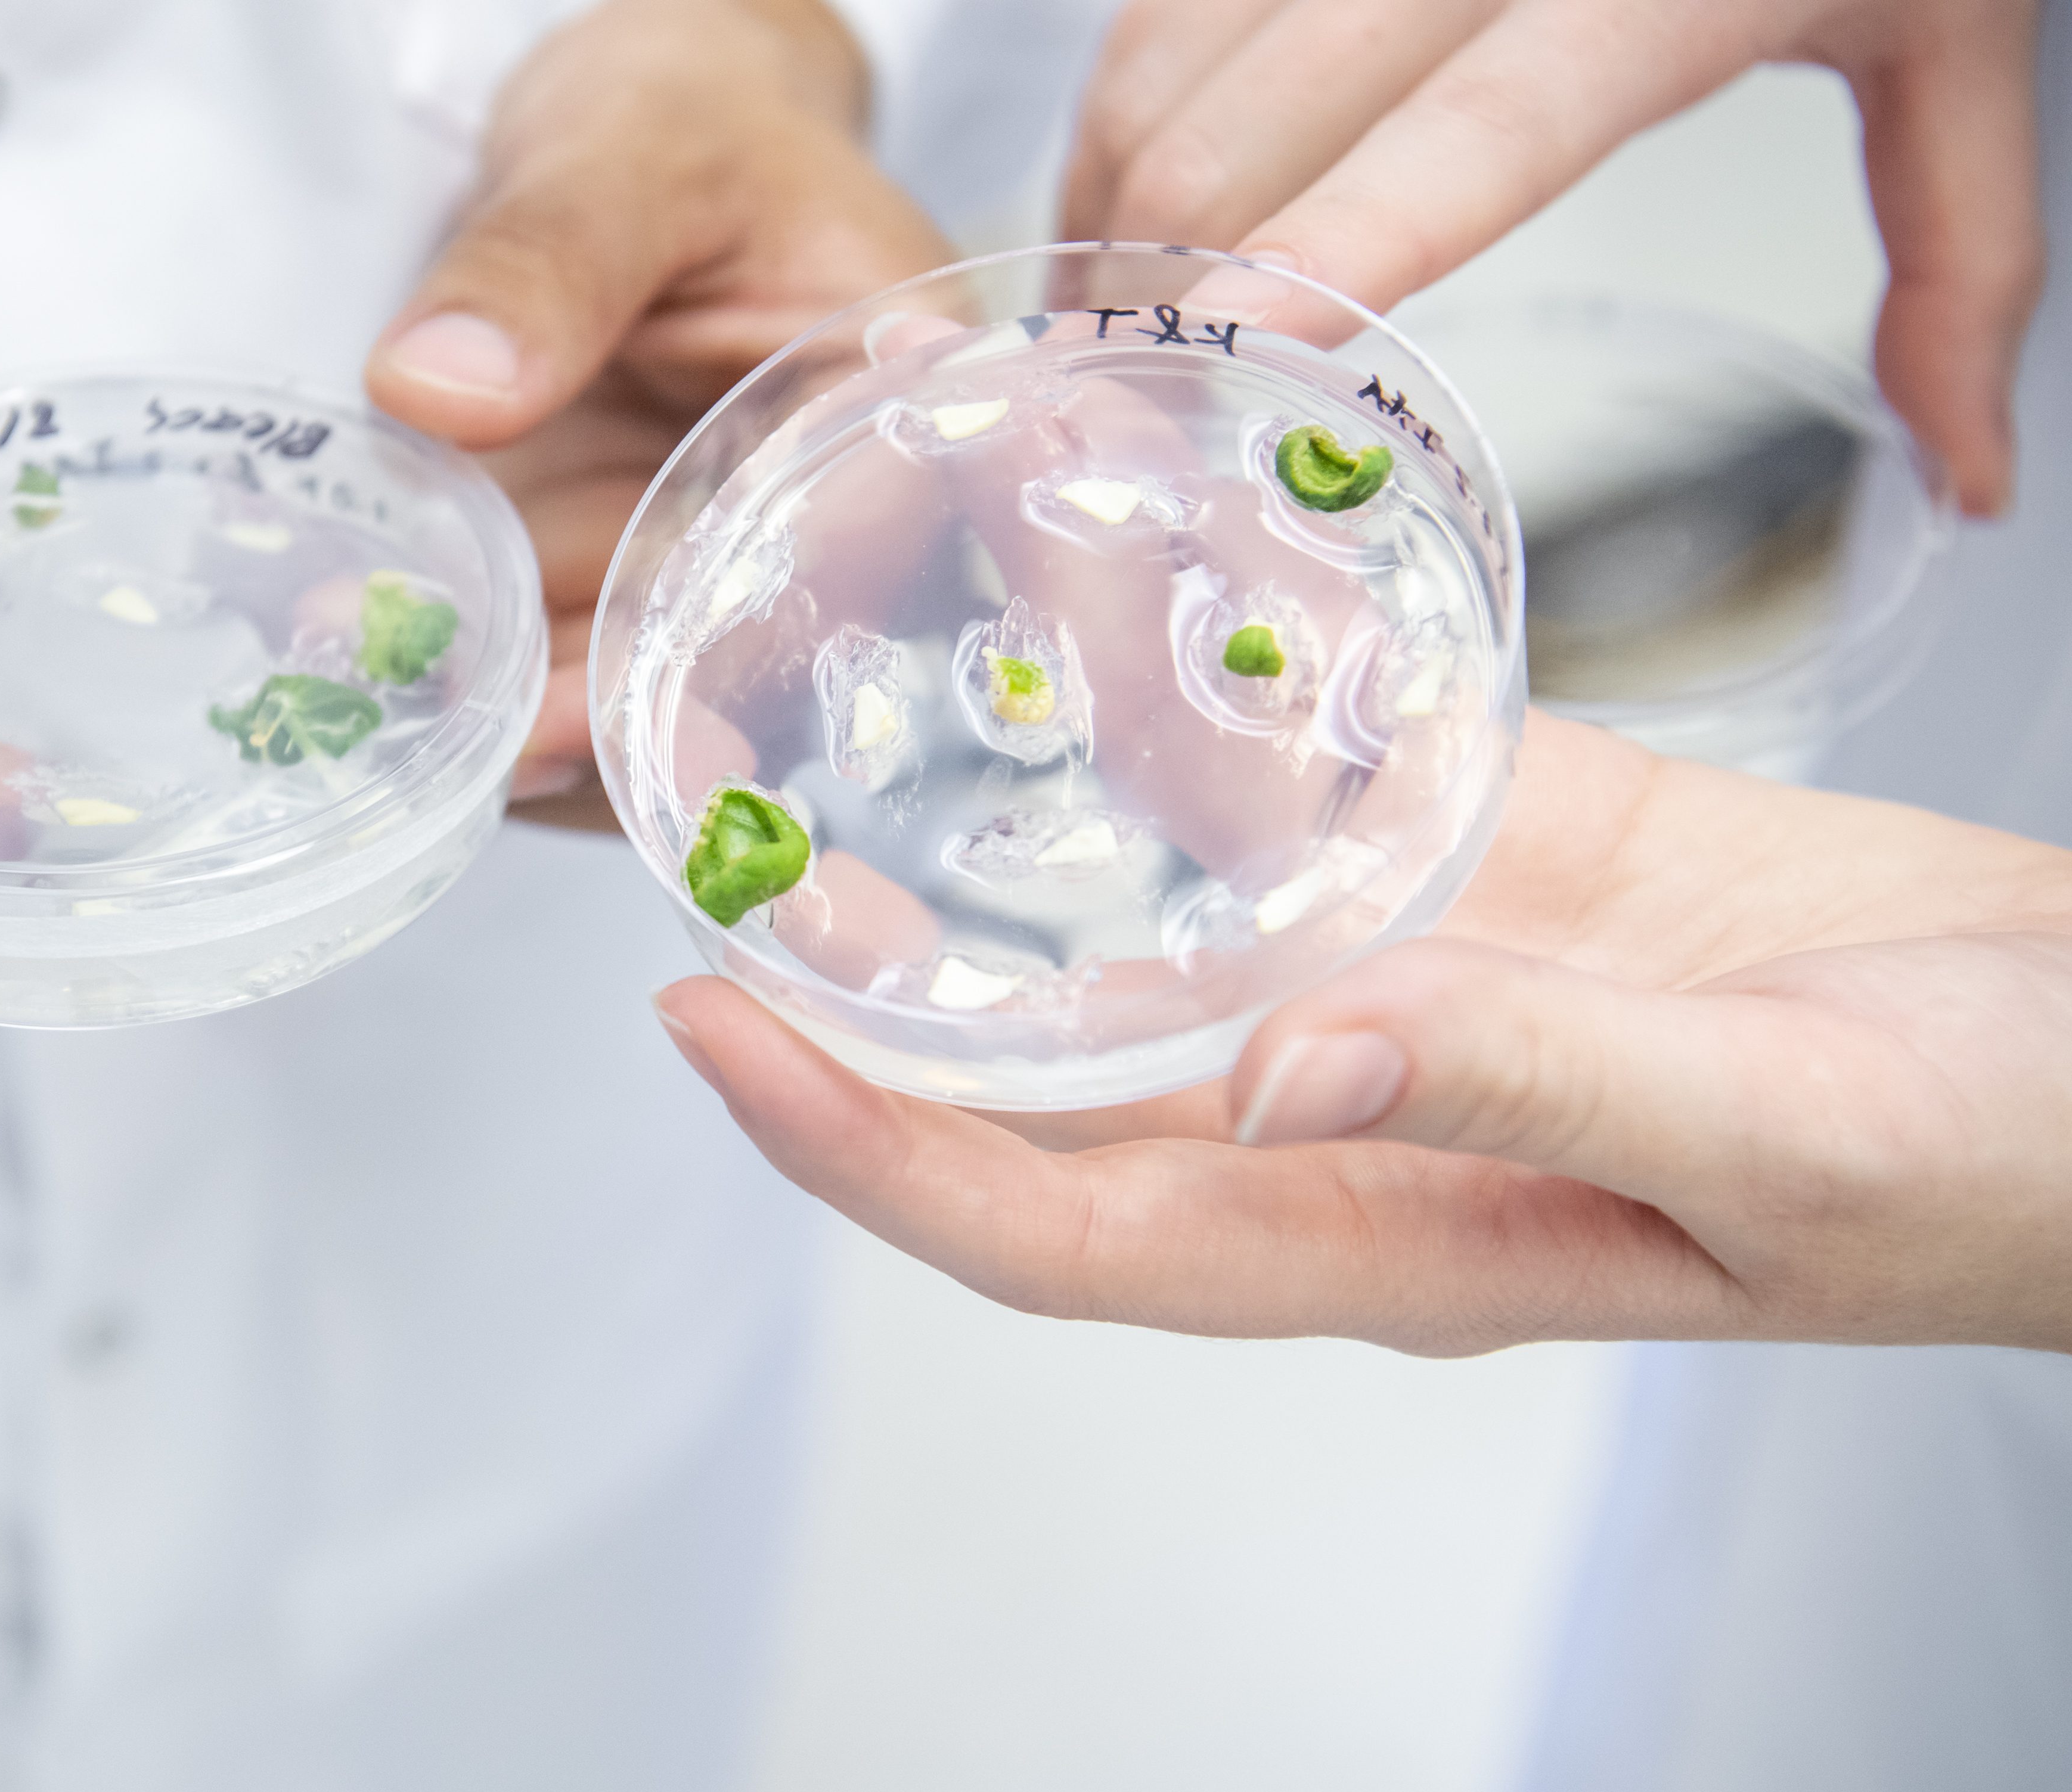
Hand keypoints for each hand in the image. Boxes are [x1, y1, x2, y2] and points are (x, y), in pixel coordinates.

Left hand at [364, 0, 952, 827]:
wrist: (636, 132)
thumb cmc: (680, 117)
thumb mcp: (620, 152)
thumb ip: (544, 260)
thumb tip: (438, 387)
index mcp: (890, 411)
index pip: (828, 567)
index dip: (718, 662)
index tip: (600, 713)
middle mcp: (826, 519)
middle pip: (736, 668)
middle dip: (606, 722)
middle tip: (486, 747)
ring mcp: (717, 563)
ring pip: (641, 695)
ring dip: (523, 725)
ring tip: (400, 727)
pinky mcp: (625, 580)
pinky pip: (567, 666)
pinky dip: (484, 690)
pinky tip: (394, 691)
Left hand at [653, 716, 2071, 1354]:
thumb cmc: (1994, 1157)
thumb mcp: (1774, 1135)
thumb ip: (1530, 1094)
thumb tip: (1295, 1066)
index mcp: (1380, 1236)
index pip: (1052, 1228)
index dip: (867, 1152)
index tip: (714, 1038)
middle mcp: (1341, 1123)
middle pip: (1041, 1085)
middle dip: (865, 999)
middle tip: (712, 861)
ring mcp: (1399, 996)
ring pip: (1147, 931)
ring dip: (1008, 835)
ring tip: (853, 700)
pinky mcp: (1480, 872)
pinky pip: (1292, 801)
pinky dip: (1194, 717)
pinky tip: (1108, 612)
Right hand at [1059, 0, 2043, 513]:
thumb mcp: (1957, 42)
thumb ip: (1962, 262)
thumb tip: (1961, 471)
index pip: (1473, 134)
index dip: (1341, 241)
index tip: (1231, 339)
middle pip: (1257, 116)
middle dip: (1163, 279)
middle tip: (1128, 415)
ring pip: (1167, 56)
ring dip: (1109, 206)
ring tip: (1103, 334)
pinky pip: (1156, 6)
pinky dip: (1119, 118)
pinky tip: (1123, 208)